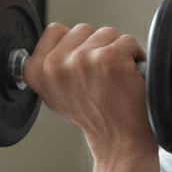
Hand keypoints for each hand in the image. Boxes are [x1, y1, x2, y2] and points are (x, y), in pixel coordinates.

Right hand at [22, 22, 153, 156]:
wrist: (119, 142)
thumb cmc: (93, 119)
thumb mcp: (56, 95)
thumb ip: (51, 67)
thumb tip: (56, 40)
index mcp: (36, 71)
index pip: (55, 30)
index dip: (75, 45)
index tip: (83, 68)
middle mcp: (55, 64)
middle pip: (83, 29)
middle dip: (97, 47)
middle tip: (101, 79)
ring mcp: (82, 60)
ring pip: (107, 33)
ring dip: (117, 52)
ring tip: (115, 80)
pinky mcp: (109, 58)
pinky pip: (128, 41)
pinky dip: (135, 57)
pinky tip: (129, 79)